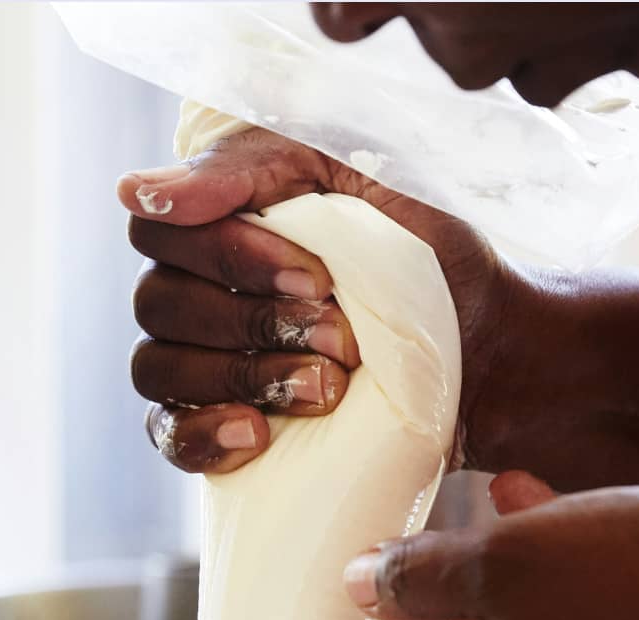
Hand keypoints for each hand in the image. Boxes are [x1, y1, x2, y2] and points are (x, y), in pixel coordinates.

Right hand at [118, 129, 517, 473]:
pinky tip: (258, 435)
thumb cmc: (439, 266)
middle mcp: (205, 291)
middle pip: (158, 302)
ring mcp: (210, 366)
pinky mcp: (231, 432)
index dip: (228, 255)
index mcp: (229, 225)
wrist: (498, 362)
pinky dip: (202, 435)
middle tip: (342, 338)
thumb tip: (139, 187)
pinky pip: (168, 436)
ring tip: (329, 388)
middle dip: (253, 321)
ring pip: (159, 369)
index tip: (318, 277)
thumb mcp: (369, 180)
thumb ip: (260, 163)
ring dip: (244, 376)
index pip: (159, 228)